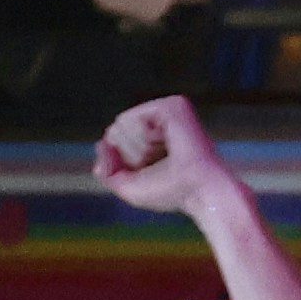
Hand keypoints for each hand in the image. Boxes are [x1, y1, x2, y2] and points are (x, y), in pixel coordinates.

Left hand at [95, 97, 225, 219]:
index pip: (114, 140)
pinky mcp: (171, 105)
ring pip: (120, 125)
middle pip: (114, 132)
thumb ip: (107, 169)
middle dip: (129, 156)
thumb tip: (102, 144)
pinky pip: (130, 118)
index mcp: (154, 137)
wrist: (199, 192)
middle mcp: (161, 121)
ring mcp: (167, 111)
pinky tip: (165, 143)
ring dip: (137, 149)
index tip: (152, 172)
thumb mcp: (128, 187)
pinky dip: (143, 138)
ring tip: (165, 155)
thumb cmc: (171, 193)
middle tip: (159, 164)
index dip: (123, 161)